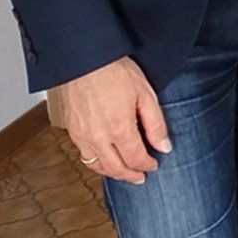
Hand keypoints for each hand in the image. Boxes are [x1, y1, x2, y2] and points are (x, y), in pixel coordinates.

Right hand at [61, 57, 169, 183]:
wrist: (85, 60)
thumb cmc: (115, 72)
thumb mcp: (146, 94)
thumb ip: (156, 124)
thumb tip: (164, 146)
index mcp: (119, 129)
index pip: (136, 158)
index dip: (147, 165)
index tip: (154, 164)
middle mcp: (98, 137)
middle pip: (116, 168)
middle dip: (130, 175)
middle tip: (140, 178)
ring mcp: (82, 136)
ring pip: (98, 166)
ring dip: (113, 172)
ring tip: (124, 172)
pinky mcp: (72, 130)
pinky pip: (84, 155)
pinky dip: (96, 163)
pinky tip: (105, 159)